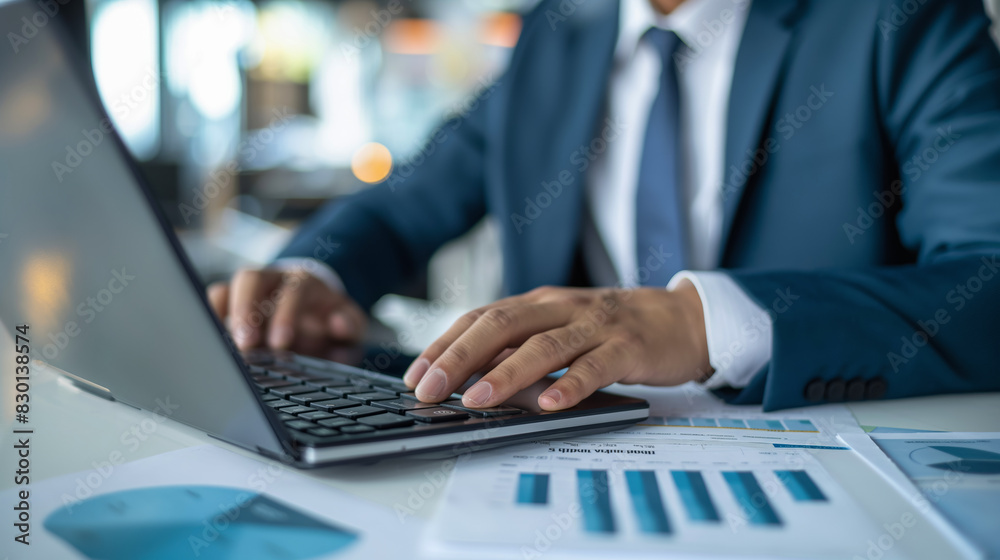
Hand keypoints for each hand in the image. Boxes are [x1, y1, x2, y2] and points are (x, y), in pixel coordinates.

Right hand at [207, 267, 366, 353]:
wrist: (316, 307)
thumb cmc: (329, 318)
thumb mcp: (350, 322)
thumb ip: (351, 324)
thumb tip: (338, 323)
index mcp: (303, 281)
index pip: (292, 290)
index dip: (285, 314)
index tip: (281, 343)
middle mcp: (271, 279)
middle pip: (250, 278)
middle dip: (245, 309)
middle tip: (245, 344)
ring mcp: (247, 292)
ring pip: (224, 289)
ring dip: (219, 316)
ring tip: (221, 347)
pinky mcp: (230, 305)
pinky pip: (212, 305)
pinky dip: (208, 322)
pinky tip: (210, 345)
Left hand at [402, 283, 711, 410]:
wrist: (682, 318)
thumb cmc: (611, 331)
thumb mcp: (560, 332)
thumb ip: (521, 350)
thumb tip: (469, 383)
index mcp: (538, 304)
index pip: (479, 318)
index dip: (444, 345)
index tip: (414, 375)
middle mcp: (560, 308)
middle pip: (501, 326)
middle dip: (459, 357)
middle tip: (429, 389)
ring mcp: (595, 325)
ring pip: (543, 345)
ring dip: (505, 373)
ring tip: (475, 399)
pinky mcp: (628, 346)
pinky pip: (596, 366)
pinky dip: (570, 385)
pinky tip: (550, 404)